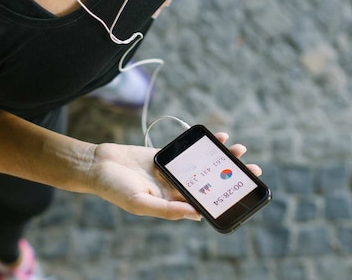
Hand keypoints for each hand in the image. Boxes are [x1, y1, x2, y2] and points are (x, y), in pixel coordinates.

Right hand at [86, 132, 260, 220]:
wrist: (98, 164)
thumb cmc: (115, 189)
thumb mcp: (140, 203)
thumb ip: (167, 209)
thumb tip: (196, 214)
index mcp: (171, 204)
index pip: (203, 202)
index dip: (223, 198)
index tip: (242, 193)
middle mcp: (174, 189)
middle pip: (209, 182)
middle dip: (230, 175)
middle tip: (253, 169)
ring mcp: (172, 171)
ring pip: (203, 164)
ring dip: (221, 158)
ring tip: (240, 151)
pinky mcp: (167, 155)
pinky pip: (190, 150)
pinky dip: (204, 144)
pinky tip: (219, 138)